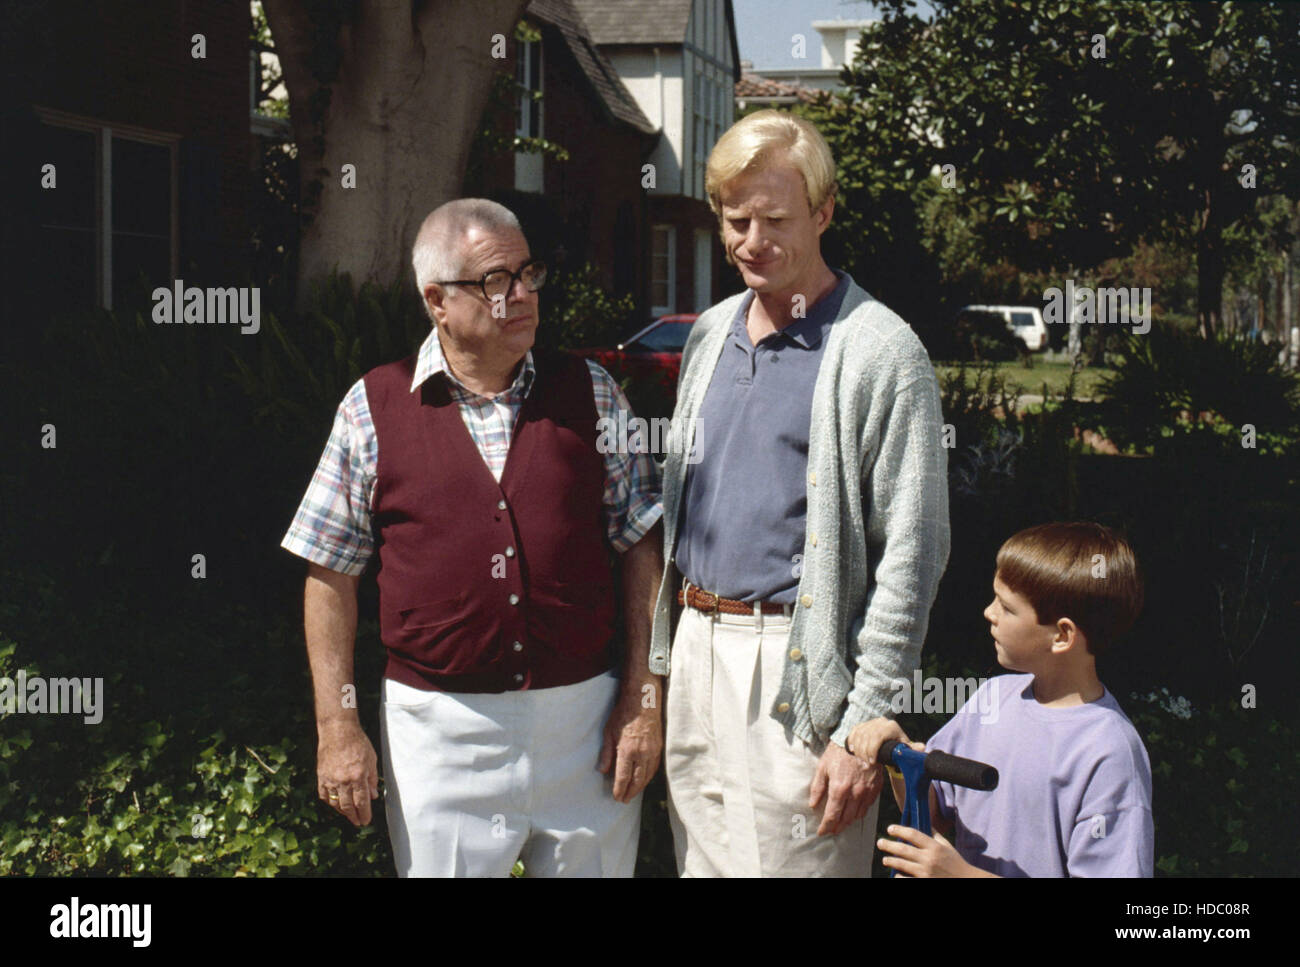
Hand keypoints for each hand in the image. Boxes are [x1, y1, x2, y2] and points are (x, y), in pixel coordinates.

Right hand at [317, 721, 379, 825]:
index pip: (362, 802)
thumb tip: (373, 796)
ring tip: (349, 815)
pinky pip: (324, 795)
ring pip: (335, 803)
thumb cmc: (358, 743)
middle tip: (358, 822)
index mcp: (358, 776)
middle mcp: (344, 780)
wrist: (338, 731)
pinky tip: (335, 804)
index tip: (366, 821)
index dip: (364, 814)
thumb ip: (372, 779)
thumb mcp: (371, 760)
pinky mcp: (321, 777)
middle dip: (354, 817)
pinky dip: (330, 802)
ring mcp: (331, 779)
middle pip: (348, 806)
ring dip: (342, 812)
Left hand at [598, 682, 662, 802]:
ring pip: (647, 775)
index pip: (623, 777)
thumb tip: (602, 771)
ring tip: (633, 793)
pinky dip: (648, 776)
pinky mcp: (659, 747)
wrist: (643, 701)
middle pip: (637, 780)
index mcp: (627, 750)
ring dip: (640, 787)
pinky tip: (643, 779)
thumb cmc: (623, 714)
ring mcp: (652, 751)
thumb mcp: (609, 732)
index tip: (616, 797)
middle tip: (624, 800)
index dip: (619, 789)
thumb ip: (606, 753)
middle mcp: (642, 753)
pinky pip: (654, 767)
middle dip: (630, 792)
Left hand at [809, 741, 882, 835]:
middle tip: (832, 830)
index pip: (832, 815)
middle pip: (845, 819)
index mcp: (839, 788)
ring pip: (857, 815)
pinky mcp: (875, 789)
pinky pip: (867, 807)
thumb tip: (813, 804)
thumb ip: (817, 787)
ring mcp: (866, 792)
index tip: (822, 832)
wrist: (863, 740)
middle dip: (837, 827)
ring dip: (848, 822)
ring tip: (842, 823)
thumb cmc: (840, 752)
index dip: (826, 826)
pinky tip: (854, 812)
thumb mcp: (823, 767)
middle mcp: (854, 794)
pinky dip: (860, 812)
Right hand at [846, 718, 924, 765]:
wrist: (891, 743)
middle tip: (867, 764)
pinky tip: (853, 751)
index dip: (872, 749)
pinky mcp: (862, 725)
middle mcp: (880, 722)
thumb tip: (922, 747)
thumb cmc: (900, 748)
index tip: (872, 762)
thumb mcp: (906, 749)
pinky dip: (852, 742)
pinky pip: (853, 732)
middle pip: (866, 736)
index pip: (877, 736)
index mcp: (891, 726)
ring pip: (859, 735)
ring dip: (858, 750)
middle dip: (864, 752)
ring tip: (862, 760)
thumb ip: (914, 749)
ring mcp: (870, 723)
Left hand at [878, 824, 982, 876]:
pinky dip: (898, 876)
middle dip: (888, 845)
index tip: (890, 828)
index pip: (913, 834)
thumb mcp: (947, 846)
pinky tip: (895, 874)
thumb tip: (923, 822)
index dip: (899, 830)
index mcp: (934, 847)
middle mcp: (929, 859)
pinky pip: (904, 879)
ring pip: (901, 864)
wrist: (966, 881)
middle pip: (903, 849)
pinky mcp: (923, 883)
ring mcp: (925, 873)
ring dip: (890, 861)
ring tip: (885, 859)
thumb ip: (934, 835)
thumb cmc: (955, 862)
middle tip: (880, 842)